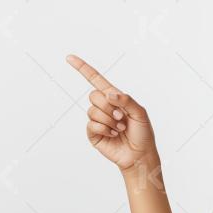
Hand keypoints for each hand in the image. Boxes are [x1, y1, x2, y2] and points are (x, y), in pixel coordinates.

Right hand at [66, 54, 157, 173]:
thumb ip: (126, 100)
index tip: (69, 58)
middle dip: (108, 107)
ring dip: (109, 120)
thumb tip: (109, 94)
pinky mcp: (93, 133)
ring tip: (120, 128)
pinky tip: (113, 134)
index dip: (82, 68)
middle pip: (93, 95)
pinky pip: (91, 124)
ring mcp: (97, 120)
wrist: (140, 155)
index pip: (96, 80)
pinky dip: (104, 128)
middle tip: (122, 117)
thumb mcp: (140, 113)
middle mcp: (104, 107)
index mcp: (115, 98)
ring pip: (92, 110)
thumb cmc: (143, 133)